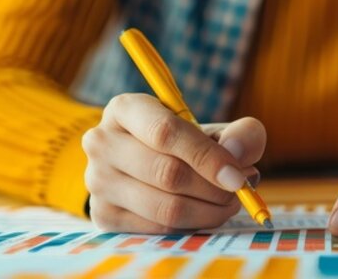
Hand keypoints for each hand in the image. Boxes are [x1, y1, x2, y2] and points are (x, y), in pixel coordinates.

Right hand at [82, 93, 265, 232]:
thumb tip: (238, 155)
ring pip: (165, 207)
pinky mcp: (102, 215)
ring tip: (228, 203)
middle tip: (239, 190)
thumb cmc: (183, 145)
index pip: (165, 132)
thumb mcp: (213, 129)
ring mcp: (97, 180)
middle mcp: (102, 142)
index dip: (207, 156)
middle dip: (214, 188)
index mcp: (125, 109)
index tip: (238, 176)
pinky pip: (158, 228)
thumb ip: (240, 134)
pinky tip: (204, 213)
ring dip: (208, 211)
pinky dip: (191, 225)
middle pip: (167, 173)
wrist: (141, 168)